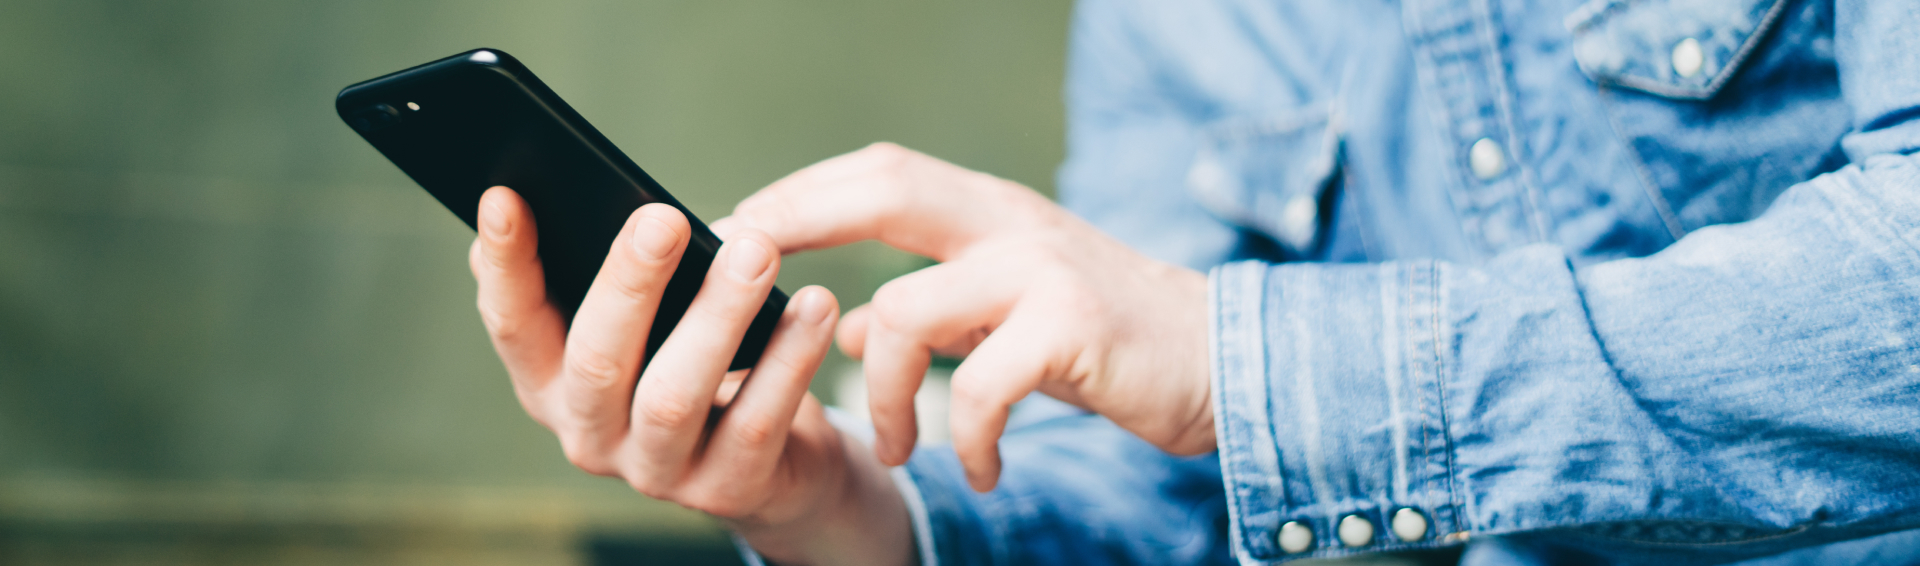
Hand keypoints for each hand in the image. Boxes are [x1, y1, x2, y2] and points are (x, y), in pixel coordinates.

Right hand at [469, 187, 912, 565]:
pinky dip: (788, 359)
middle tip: (665, 217)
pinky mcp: (728, 490)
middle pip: (595, 360)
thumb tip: (587, 193)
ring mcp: (656, 472)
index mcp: (552, 383)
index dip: (505, 267)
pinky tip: (815, 306)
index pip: (512, 325)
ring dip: (716, 316)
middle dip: (628, 284)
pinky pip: (757, 422)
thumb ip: (613, 277)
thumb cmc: (697, 362)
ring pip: (673, 397)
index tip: (504, 196)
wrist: (778, 462)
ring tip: (758, 251)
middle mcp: (589, 434)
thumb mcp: (647, 323)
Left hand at [714, 143, 1212, 491]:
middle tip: (750, 302)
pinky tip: (981, 471)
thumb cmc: (1107, 343)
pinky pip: (981, 384)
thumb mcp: (1009, 318)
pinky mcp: (1074, 327)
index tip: (731, 233)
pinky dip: (964, 438)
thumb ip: (936, 315)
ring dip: (887, 397)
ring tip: (901, 451)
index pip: (878, 172)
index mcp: (990, 212)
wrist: (1224, 363)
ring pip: (909, 310)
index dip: (800, 194)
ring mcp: (1043, 269)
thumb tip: (850, 332)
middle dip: (798, 228)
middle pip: (885, 187)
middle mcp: (1011, 221)